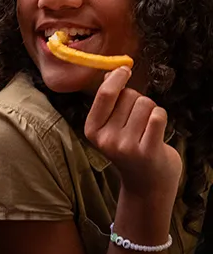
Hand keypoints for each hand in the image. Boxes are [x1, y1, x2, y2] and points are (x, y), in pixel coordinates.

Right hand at [84, 67, 181, 197]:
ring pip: (146, 104)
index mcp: (91, 130)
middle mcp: (106, 139)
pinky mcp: (148, 151)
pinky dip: (161, 117)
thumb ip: (109, 102)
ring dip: (151, 110)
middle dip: (137, 100)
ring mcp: (126, 146)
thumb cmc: (129, 148)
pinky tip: (157, 130)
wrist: (146, 184)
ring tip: (147, 128)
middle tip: (137, 119)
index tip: (125, 69)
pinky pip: (158, 115)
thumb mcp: (111, 126)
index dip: (117, 78)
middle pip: (129, 96)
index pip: (105, 95)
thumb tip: (110, 73)